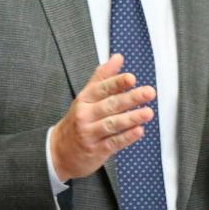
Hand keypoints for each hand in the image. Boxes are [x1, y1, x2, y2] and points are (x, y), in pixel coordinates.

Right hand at [50, 54, 155, 180]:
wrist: (59, 151)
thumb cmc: (78, 120)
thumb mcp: (86, 96)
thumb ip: (103, 76)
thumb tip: (118, 57)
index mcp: (84, 99)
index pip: (102, 88)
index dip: (117, 83)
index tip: (131, 78)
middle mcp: (86, 115)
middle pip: (110, 105)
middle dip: (131, 98)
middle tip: (149, 92)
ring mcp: (90, 133)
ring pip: (113, 124)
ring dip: (132, 118)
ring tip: (148, 112)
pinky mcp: (97, 150)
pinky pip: (113, 143)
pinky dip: (126, 137)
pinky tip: (139, 131)